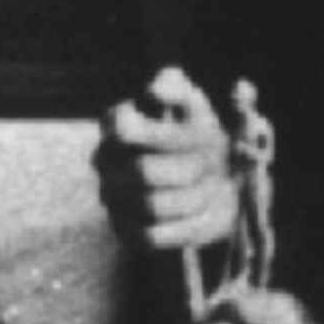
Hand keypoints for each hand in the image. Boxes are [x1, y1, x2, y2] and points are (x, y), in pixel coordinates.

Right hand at [96, 68, 241, 257]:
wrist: (217, 178)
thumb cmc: (200, 132)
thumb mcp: (193, 102)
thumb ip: (174, 87)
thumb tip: (154, 92)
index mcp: (117, 124)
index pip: (122, 128)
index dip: (162, 135)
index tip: (199, 134)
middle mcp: (106, 161)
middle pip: (143, 173)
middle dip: (187, 170)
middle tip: (207, 165)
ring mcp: (111, 197)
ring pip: (151, 206)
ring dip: (191, 199)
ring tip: (207, 189)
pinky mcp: (124, 230)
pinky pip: (150, 236)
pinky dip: (182, 226)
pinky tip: (198, 213)